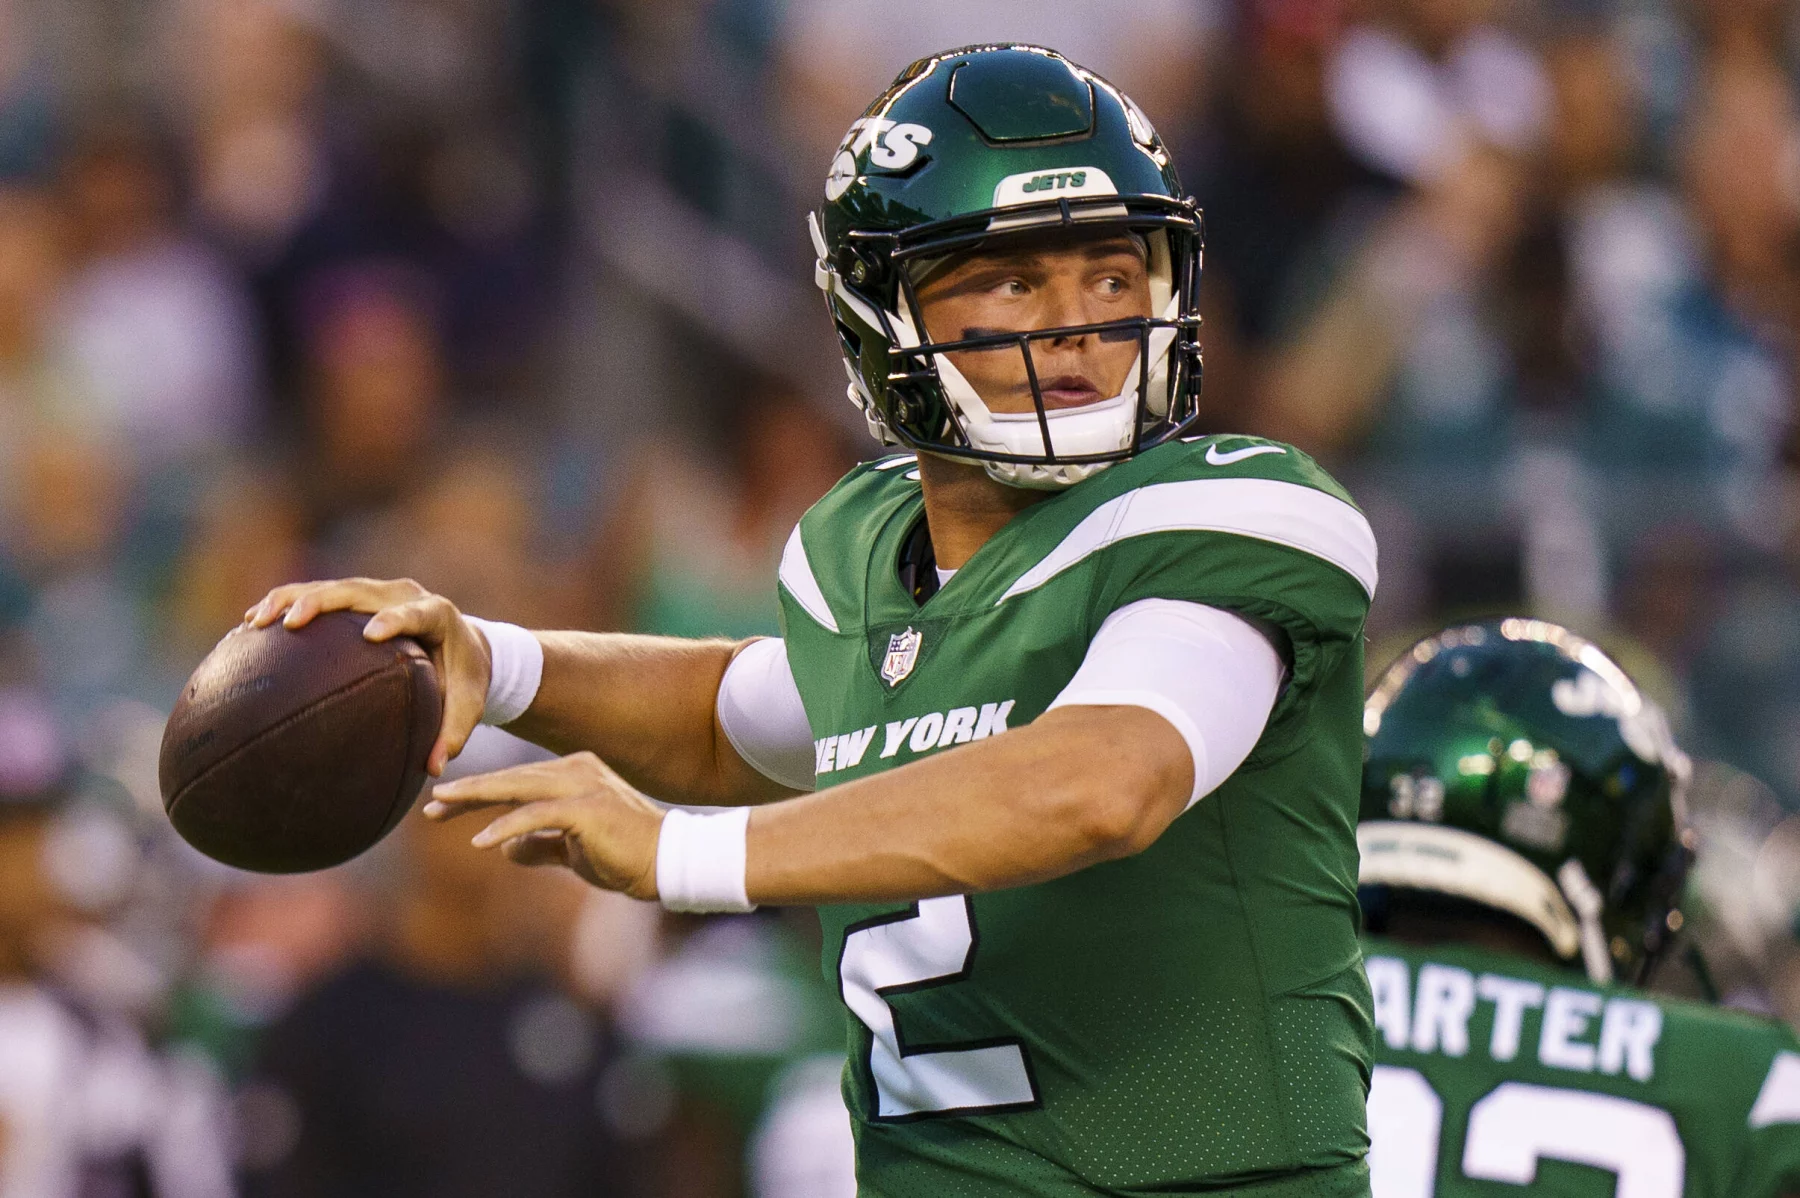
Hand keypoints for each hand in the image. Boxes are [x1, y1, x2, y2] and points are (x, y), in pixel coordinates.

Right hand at [244, 577, 491, 774]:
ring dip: (290, 599)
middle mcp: (405, 594)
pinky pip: (318, 594)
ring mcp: (379, 591)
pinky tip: (250, 625)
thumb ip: (453, 734)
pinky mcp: (358, 596)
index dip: (395, 619)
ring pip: (331, 586)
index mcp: (437, 615)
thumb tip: (433, 770)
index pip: (414, 613)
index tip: (372, 633)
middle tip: (290, 622)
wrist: (465, 645)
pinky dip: (285, 604)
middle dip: (322, 602)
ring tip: (255, 621)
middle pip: (359, 590)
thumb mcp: (468, 706)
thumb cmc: (465, 680)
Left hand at [422, 752, 663, 897]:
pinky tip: (480, 841)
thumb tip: (505, 849)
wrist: (667, 863)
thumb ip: (540, 845)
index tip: (442, 807)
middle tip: (430, 803)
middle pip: (511, 779)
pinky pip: (538, 815)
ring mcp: (583, 785)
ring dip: (477, 798)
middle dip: (468, 791)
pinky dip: (507, 827)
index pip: (517, 782)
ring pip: (519, 787)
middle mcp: (577, 770)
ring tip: (441, 808)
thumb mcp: (572, 850)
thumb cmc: (623, 856)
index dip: (478, 794)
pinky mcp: (588, 808)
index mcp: (574, 775)